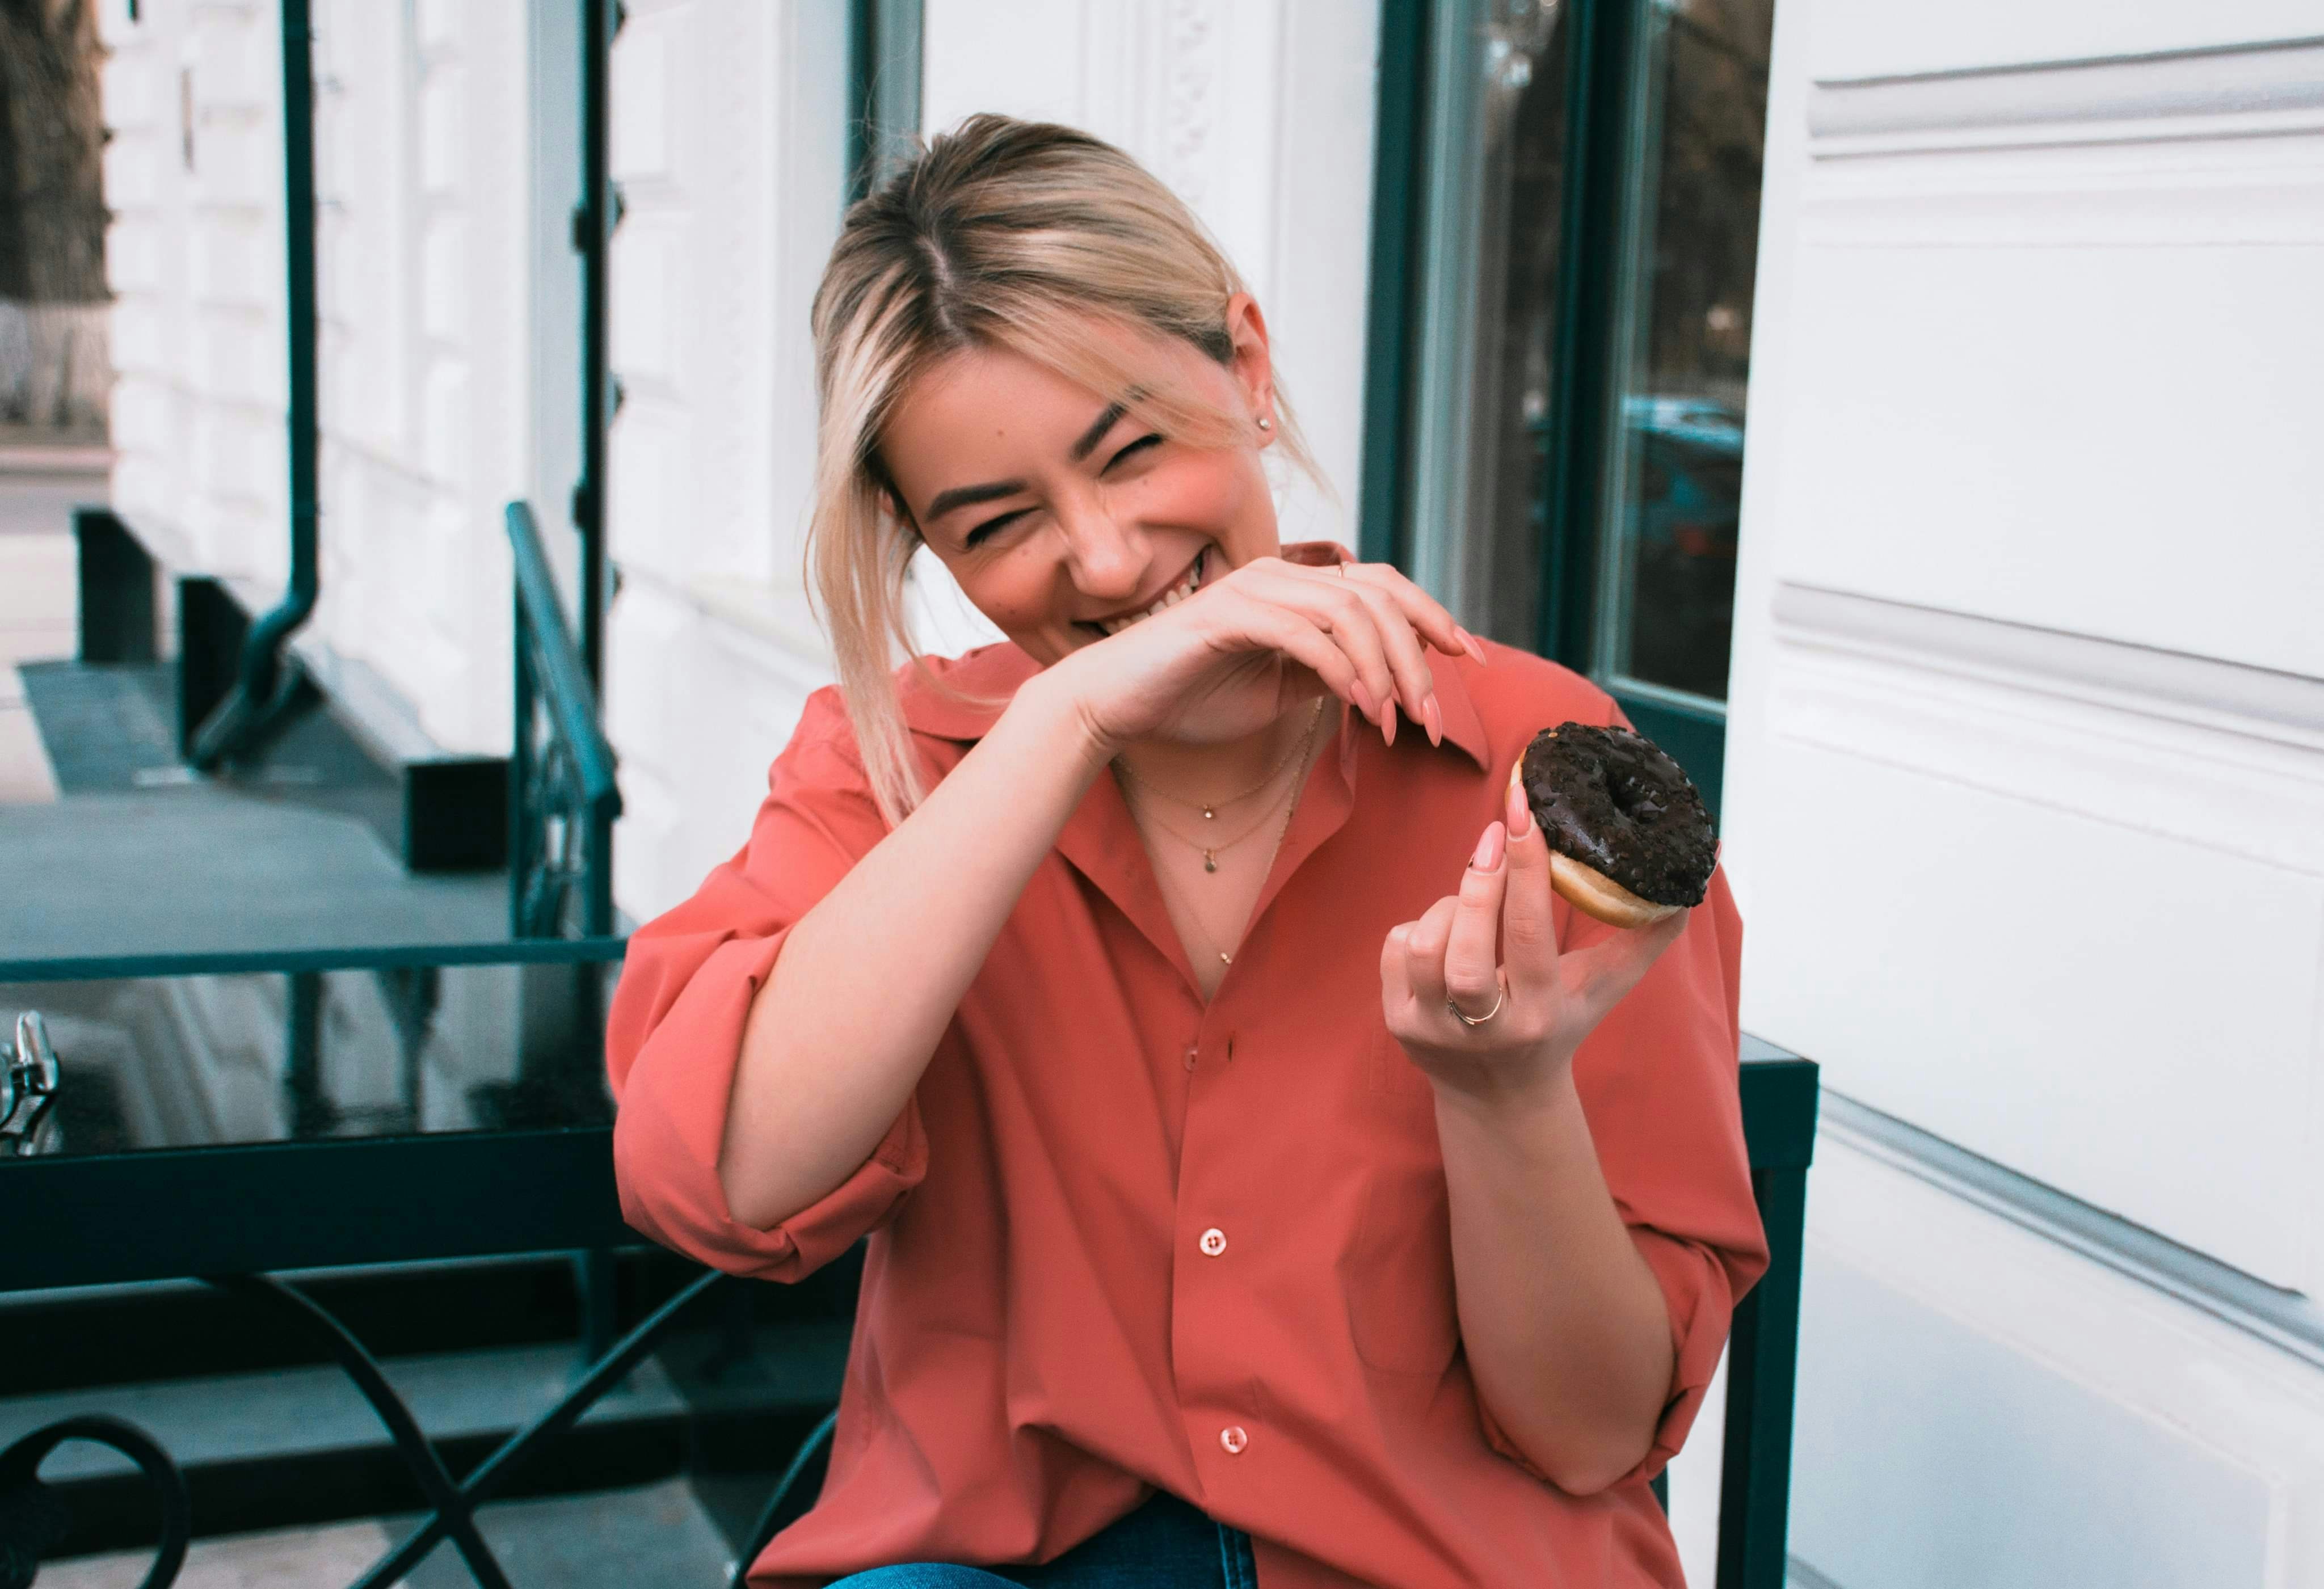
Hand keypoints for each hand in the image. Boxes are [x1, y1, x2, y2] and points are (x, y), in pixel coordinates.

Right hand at [1044, 554, 1484, 752]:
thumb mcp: (1279, 690)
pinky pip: (1309, 636)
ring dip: (1387, 671)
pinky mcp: (1229, 614)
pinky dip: (1345, 674)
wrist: (1115, 706)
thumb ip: (1329, 674)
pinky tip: (1362, 712)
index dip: (1433, 616)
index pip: (1382, 586)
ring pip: (1352, 612)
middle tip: (1434, 718)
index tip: (1470, 658)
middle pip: (1379, 595)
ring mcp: (1255, 589)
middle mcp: (1280, 574)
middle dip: (1419, 656)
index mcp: (1295, 585)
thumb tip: (1384, 679)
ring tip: (1400, 724)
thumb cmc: (1190, 700)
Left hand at [1380, 771, 1688, 1102]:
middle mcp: (1486, 1027)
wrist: (1498, 1096)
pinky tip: (1447, 930)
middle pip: (1467, 948)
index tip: (1522, 813)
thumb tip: (1694, 878)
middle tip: (1497, 834)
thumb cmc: (1557, 1024)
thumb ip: (1647, 936)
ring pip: (1425, 944)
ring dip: (1450, 904)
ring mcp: (1432, 1029)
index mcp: (1541, 1012)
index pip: (1529, 934)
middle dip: (1480, 883)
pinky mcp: (1397, 1023)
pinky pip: (1395, 947)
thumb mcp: (1603, 987)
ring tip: (1476, 893)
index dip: (1526, 869)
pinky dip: (1419, 924)